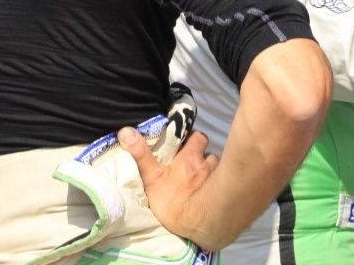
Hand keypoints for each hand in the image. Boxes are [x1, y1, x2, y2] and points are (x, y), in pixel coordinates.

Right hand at [119, 126, 216, 240]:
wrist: (201, 222)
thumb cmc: (174, 200)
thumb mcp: (153, 177)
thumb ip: (141, 155)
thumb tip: (125, 131)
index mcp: (190, 156)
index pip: (197, 137)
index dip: (192, 138)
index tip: (185, 142)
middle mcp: (207, 163)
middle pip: (209, 152)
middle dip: (203, 156)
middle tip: (194, 164)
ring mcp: (218, 178)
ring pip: (217, 168)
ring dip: (211, 171)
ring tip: (203, 181)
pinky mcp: (228, 193)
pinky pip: (224, 185)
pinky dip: (219, 186)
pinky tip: (213, 195)